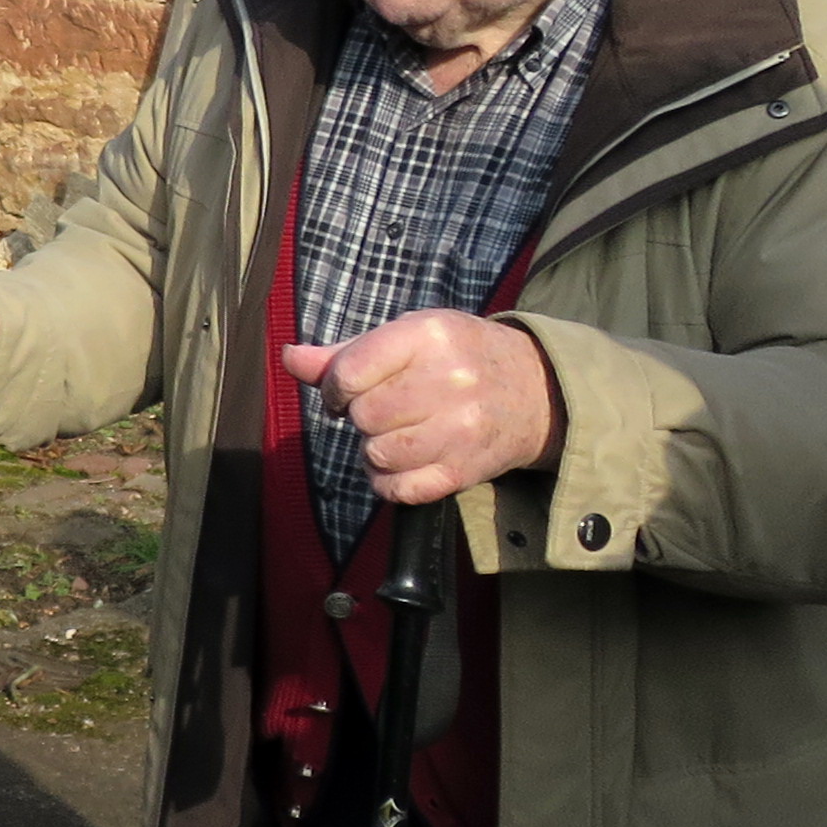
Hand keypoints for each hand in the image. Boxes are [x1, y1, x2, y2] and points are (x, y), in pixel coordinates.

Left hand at [281, 311, 563, 507]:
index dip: (335, 388)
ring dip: (374, 450)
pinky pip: (399, 490)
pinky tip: (402, 464)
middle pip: (363, 415)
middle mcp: (448, 379)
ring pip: (377, 453)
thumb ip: (346, 352)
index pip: (350, 371)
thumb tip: (289, 357)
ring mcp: (460, 428)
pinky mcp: (465, 469)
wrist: (537, 392)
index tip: (345, 393)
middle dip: (361, 416)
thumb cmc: (460, 357)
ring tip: (395, 435)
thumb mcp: (410, 337)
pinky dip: (389, 482)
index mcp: (428, 336)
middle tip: (385, 411)